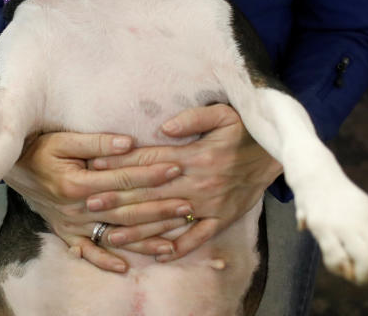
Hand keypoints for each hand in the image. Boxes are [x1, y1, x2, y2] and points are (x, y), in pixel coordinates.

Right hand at [4, 132, 189, 272]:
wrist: (12, 167)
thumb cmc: (41, 149)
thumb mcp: (65, 139)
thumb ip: (98, 143)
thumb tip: (128, 143)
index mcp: (77, 183)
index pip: (122, 179)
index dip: (150, 173)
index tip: (176, 168)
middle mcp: (76, 208)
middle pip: (125, 211)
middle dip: (158, 208)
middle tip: (187, 205)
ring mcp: (71, 224)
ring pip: (113, 234)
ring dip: (143, 239)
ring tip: (172, 241)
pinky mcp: (65, 233)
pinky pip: (86, 252)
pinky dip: (104, 261)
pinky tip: (124, 267)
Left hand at [88, 104, 282, 261]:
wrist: (279, 152)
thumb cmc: (245, 130)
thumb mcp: (224, 113)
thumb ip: (193, 117)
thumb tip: (164, 126)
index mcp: (197, 156)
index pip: (150, 160)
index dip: (120, 162)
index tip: (94, 165)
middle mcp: (200, 183)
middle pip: (151, 193)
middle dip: (118, 198)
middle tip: (89, 204)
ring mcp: (211, 204)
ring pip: (168, 220)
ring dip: (138, 228)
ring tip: (110, 234)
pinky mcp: (222, 218)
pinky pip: (198, 237)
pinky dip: (178, 248)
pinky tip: (156, 254)